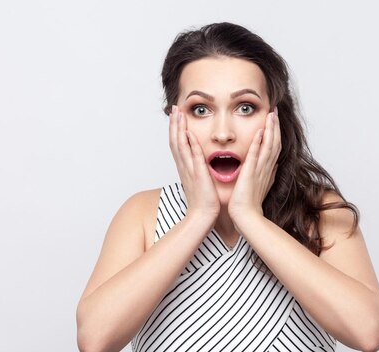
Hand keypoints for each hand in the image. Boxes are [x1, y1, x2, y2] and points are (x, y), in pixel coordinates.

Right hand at [169, 105, 219, 220]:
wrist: (203, 216)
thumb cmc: (204, 201)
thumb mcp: (199, 180)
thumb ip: (198, 168)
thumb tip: (201, 158)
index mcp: (185, 167)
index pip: (177, 144)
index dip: (175, 129)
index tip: (176, 115)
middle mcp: (184, 167)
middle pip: (175, 141)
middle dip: (174, 124)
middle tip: (174, 108)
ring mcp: (190, 170)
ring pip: (180, 146)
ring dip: (179, 129)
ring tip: (179, 114)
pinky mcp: (198, 176)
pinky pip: (193, 158)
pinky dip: (191, 145)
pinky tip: (190, 134)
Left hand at [228, 109, 280, 224]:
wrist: (246, 217)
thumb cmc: (250, 206)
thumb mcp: (261, 187)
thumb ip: (268, 176)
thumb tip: (274, 167)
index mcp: (267, 171)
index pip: (274, 148)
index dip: (275, 133)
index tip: (274, 121)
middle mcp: (267, 169)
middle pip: (275, 143)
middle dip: (275, 126)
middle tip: (275, 111)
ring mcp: (260, 171)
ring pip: (269, 146)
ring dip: (270, 130)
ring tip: (271, 114)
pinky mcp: (251, 174)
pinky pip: (256, 155)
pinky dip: (258, 143)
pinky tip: (259, 131)